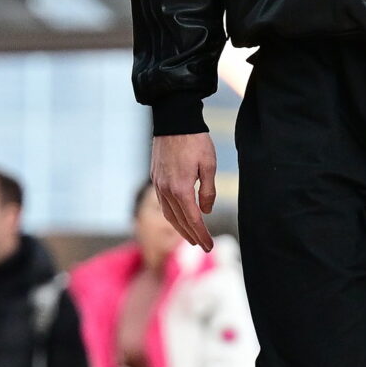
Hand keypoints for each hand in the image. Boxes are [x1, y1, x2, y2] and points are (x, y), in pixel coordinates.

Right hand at [151, 133, 215, 250]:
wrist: (174, 120)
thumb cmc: (195, 141)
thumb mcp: (209, 165)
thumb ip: (208, 191)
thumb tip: (206, 211)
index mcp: (181, 189)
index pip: (193, 220)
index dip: (202, 235)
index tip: (209, 246)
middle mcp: (166, 190)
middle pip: (179, 221)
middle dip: (192, 236)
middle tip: (203, 246)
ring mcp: (158, 184)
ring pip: (169, 214)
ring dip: (180, 228)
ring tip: (190, 237)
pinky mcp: (156, 178)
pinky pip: (163, 203)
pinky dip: (172, 215)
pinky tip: (179, 217)